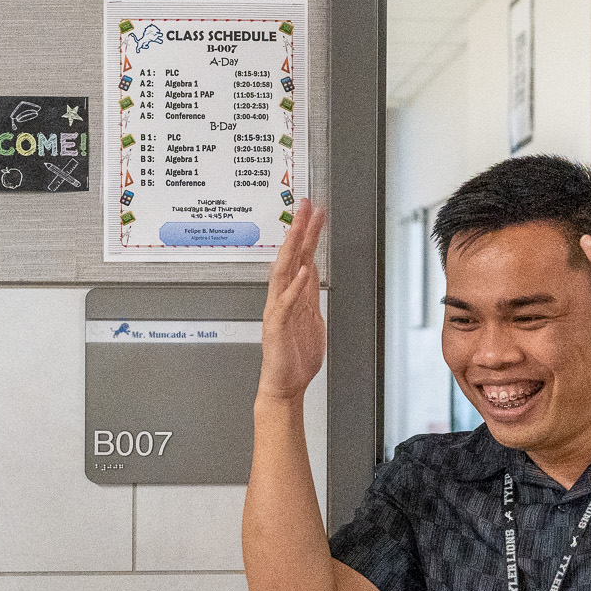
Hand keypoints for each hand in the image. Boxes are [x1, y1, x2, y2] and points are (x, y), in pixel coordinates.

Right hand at [258, 199, 326, 401]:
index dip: (307, 234)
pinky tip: (304, 272)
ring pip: (283, 273)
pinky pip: (287, 303)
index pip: (300, 257)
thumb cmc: (295, 356)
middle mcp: (282, 297)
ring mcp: (278, 310)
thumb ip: (309, 295)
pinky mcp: (277, 326)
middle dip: (298, 230)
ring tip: (299, 228)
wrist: (284, 384)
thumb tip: (312, 272)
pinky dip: (296, 287)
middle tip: (305, 206)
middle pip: (290, 257)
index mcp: (292, 295)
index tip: (314, 213)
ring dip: (292, 249)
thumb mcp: (310, 319)